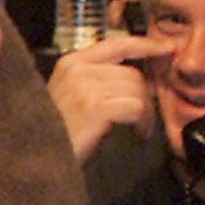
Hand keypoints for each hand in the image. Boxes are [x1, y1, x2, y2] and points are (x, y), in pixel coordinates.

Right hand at [46, 34, 158, 164]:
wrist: (37, 159)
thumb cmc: (57, 133)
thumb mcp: (71, 96)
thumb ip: (96, 79)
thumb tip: (139, 74)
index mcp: (71, 63)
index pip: (117, 44)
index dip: (145, 45)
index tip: (166, 47)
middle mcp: (77, 69)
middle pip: (132, 73)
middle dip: (146, 94)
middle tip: (144, 117)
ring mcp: (85, 86)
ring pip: (137, 90)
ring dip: (145, 112)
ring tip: (138, 129)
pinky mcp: (95, 106)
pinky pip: (136, 106)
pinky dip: (142, 122)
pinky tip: (136, 133)